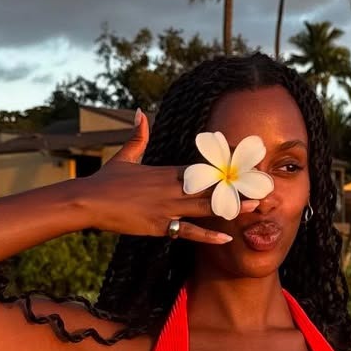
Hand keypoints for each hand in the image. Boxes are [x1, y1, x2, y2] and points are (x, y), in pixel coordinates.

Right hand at [83, 109, 258, 242]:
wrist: (88, 200)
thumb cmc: (105, 180)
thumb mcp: (125, 156)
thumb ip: (138, 136)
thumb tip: (139, 112)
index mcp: (167, 171)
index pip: (203, 167)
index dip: (227, 167)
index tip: (247, 164)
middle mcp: (171, 187)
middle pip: (211, 186)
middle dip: (238, 187)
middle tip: (262, 186)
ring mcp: (166, 206)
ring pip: (205, 206)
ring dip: (231, 208)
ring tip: (254, 208)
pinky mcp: (159, 225)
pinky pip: (187, 231)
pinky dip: (206, 235)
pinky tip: (225, 238)